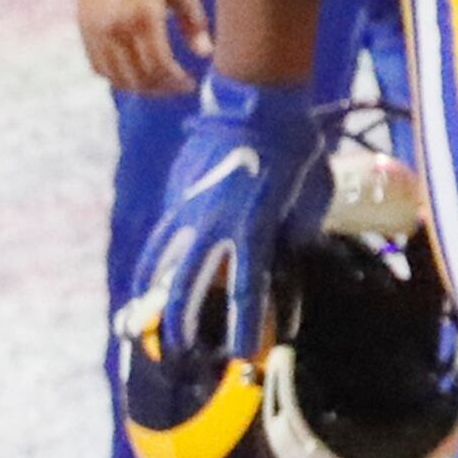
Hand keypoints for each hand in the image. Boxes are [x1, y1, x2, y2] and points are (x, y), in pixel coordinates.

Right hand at [72, 0, 211, 97]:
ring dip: (139, 88)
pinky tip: (133, 74)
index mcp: (144, 17)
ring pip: (116, 77)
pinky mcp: (84, 31)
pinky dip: (116, 78)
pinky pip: (98, 67)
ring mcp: (96, 33)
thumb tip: (204, 53)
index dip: (175, 82)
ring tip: (158, 84)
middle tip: (176, 87)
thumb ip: (193, 19)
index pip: (159, 66)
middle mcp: (117, 30)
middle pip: (138, 78)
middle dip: (160, 89)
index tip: (189, 84)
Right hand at [121, 72, 323, 371]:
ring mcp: (189, 208)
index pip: (247, 288)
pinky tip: (146, 285)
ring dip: (158, 298)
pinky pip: (161, 238)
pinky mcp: (177, 195)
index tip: (241, 353)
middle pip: (192, 286)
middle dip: (186, 324)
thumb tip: (285, 256)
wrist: (257, 101)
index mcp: (254, 225)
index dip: (243, 325)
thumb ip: (297, 230)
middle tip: (185, 356)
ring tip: (151, 331)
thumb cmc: (296, 147)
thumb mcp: (311, 194)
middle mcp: (215, 223)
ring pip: (164, 264)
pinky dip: (152, 265)